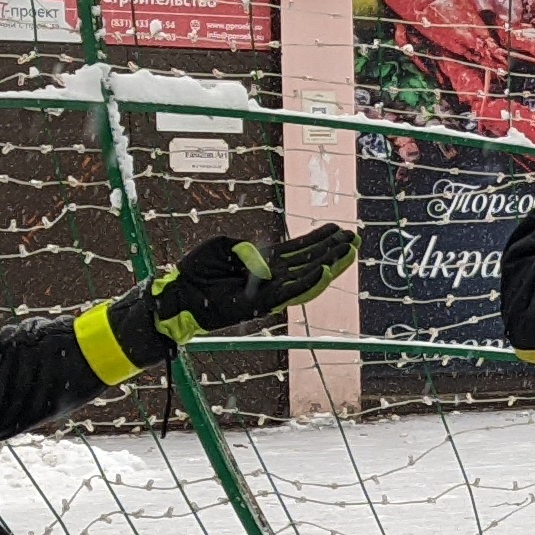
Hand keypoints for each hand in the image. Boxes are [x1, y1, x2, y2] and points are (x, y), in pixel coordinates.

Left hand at [154, 223, 356, 339]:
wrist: (180, 292)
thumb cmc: (197, 269)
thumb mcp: (224, 246)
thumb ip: (248, 249)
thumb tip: (267, 262)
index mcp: (264, 262)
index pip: (298, 250)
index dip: (319, 239)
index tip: (339, 229)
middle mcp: (271, 277)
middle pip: (309, 261)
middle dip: (332, 250)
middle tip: (354, 238)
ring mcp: (268, 291)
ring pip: (306, 276)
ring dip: (329, 264)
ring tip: (349, 252)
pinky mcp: (261, 305)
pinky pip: (290, 292)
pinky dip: (308, 282)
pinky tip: (325, 270)